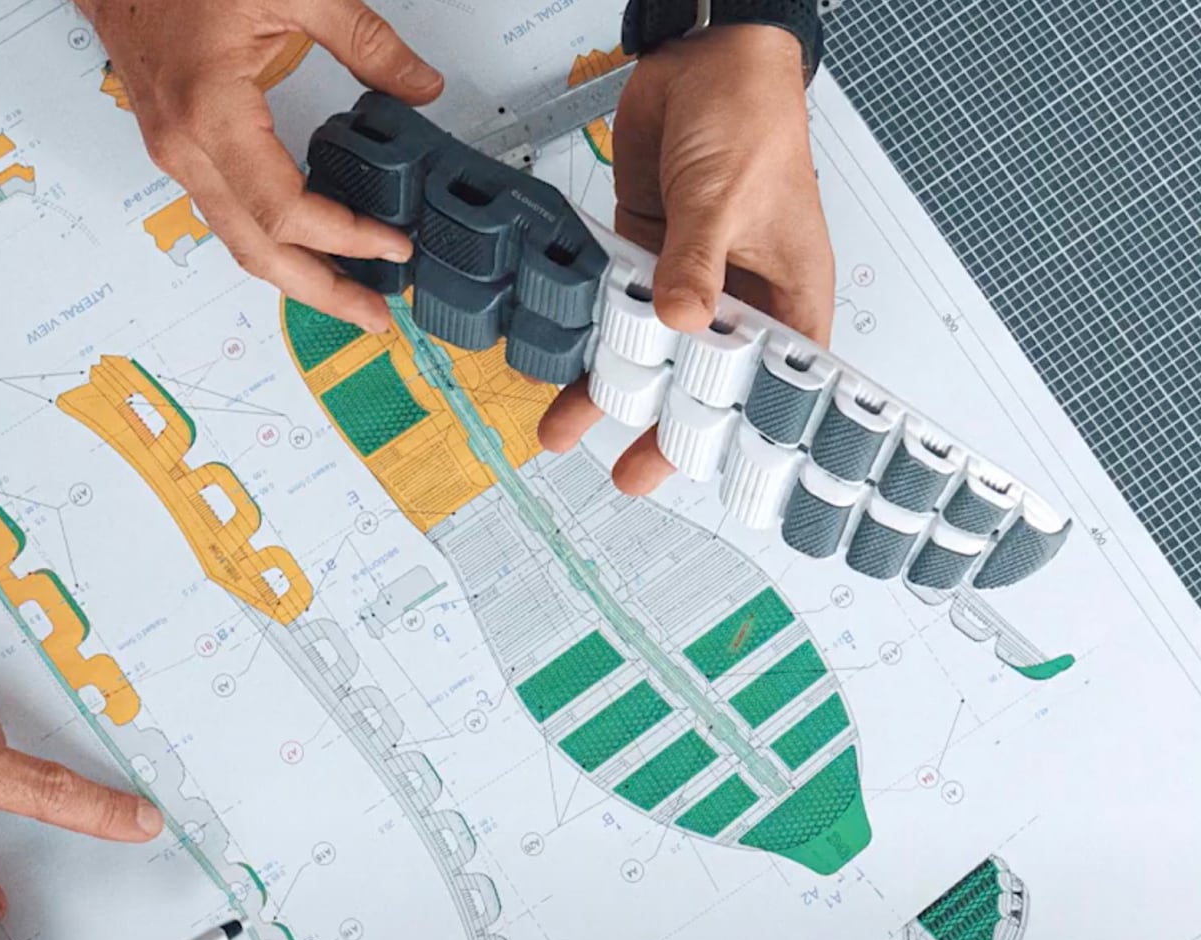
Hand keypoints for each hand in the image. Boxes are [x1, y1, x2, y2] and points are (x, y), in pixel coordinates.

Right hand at [82, 0, 444, 332]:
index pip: (284, 209)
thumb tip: (419, 86)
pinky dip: (269, 239)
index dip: (344, 238)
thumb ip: (364, 40)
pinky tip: (306, 243)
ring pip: (236, 239)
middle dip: (319, 290)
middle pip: (255, 250)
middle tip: (373, 316)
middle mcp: (184, 147)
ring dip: (293, 273)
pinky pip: (225, 213)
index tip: (392, 247)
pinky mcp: (176, 148)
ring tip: (348, 290)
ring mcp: (174, 153)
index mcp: (210, 112)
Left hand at [538, 24, 833, 493]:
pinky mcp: (643, 251)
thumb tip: (679, 320)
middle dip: (662, 426)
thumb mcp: (726, 194)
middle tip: (628, 474)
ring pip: (646, 350)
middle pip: (702, 380)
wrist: (704, 57)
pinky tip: (555, 361)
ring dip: (606, 386)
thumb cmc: (752, 112)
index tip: (711, 477)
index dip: (746, 432)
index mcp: (790, 292)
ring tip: (562, 431)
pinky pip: (612, 306)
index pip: (776, 383)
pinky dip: (585, 333)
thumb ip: (696, 261)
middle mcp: (739, 294)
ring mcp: (688, 275)